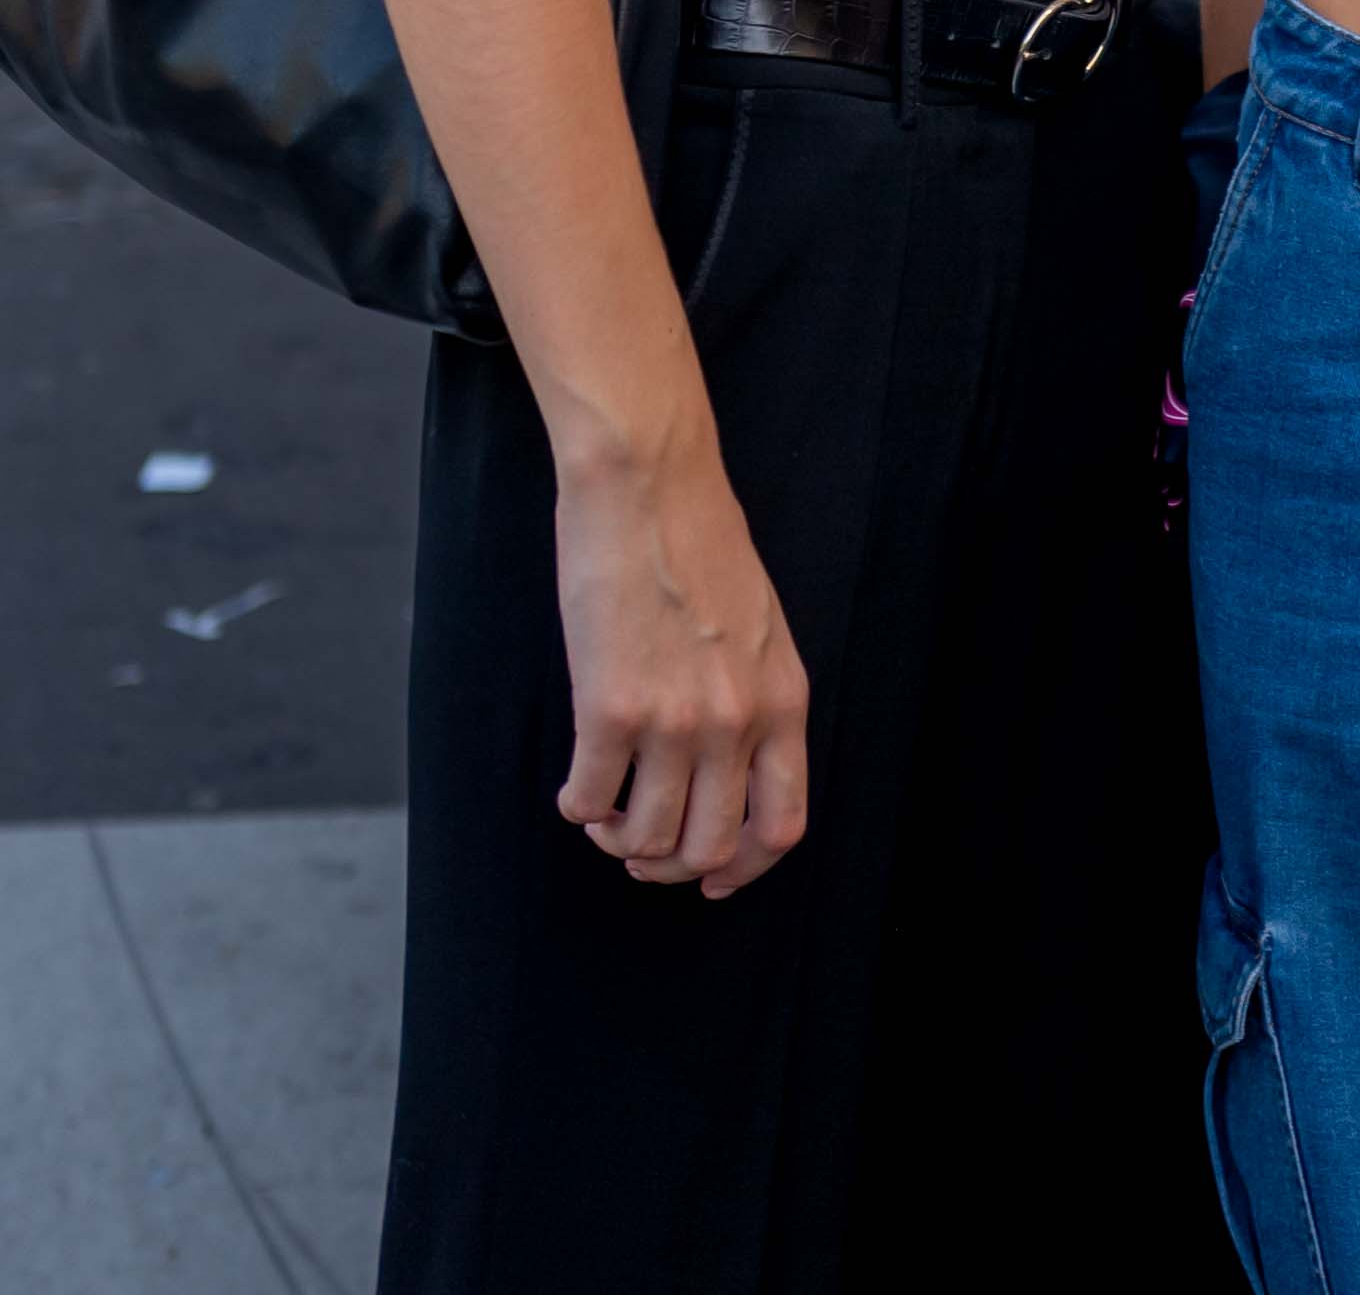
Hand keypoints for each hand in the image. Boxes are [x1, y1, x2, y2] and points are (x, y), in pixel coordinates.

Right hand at [554, 432, 810, 897]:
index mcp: (783, 702)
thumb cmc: (699, 542)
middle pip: (711, 847)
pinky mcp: (611, 707)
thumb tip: (729, 774)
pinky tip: (576, 785)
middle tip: (639, 846)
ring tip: (603, 812)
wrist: (647, 482)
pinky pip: (590, 798)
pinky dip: (578, 806)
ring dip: (618, 839)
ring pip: (648, 838)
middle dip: (669, 864)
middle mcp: (736, 722)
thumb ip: (754, 701)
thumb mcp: (760, 628)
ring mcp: (675, 719)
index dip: (743, 868)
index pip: (782, 826)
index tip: (711, 877)